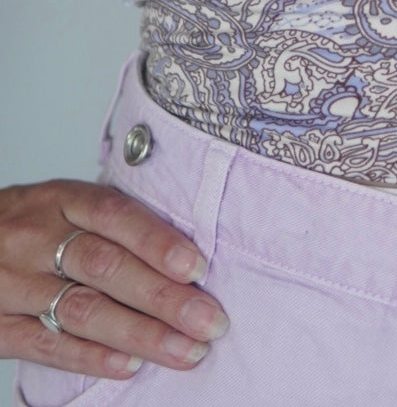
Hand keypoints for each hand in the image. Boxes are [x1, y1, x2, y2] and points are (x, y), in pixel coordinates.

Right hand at [0, 179, 229, 377]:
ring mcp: (12, 283)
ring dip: (141, 334)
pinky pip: (45, 345)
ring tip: (185, 350)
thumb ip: (116, 222)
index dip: (159, 242)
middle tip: (209, 321)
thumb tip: (188, 256)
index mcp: (62, 199)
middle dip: (164, 298)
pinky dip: (91, 357)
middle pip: (106, 267)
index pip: (117, 216)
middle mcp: (35, 239)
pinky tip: (130, 365)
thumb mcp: (68, 203)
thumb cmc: (35, 223)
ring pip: (82, 310)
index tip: (198, 268)